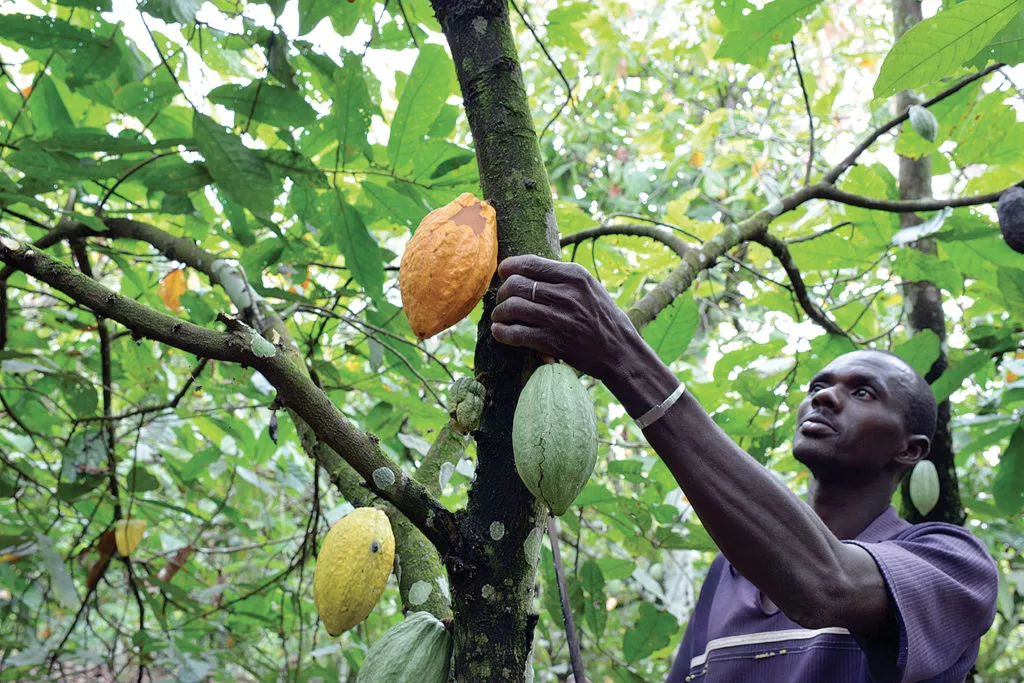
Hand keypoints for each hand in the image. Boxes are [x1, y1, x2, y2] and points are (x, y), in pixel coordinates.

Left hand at [490, 255, 643, 382]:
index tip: (503, 272)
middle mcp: (566, 294)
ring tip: (500, 318)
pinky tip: (500, 332)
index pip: (530, 263)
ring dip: (499, 313)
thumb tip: (527, 269)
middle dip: (502, 292)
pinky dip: (502, 332)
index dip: (509, 266)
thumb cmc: (603, 318)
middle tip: (502, 301)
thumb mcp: (589, 288)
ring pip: (512, 307)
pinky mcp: (554, 341)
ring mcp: (559, 318)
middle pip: (516, 284)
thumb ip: (562, 277)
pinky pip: (517, 334)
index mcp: (575, 275)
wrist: (620, 351)